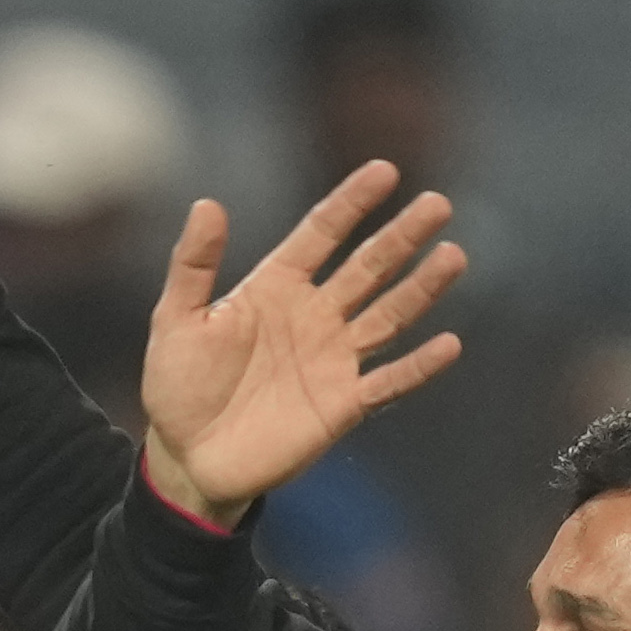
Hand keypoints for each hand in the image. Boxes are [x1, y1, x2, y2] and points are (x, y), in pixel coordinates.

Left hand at [135, 161, 464, 524]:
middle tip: (438, 203)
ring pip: (388, 315)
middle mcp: (314, 315)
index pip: (322, 234)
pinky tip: (449, 344)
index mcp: (277, 286)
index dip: (351, 203)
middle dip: (402, 236)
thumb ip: (194, 265)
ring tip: (452, 256)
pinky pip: (388, 382)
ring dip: (421, 288)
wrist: (188, 459)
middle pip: (368, 267)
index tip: (385, 171)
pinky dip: (418, 366)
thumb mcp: (177, 320)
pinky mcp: (342, 405)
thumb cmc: (178, 387)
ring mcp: (333, 359)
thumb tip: (207, 204)